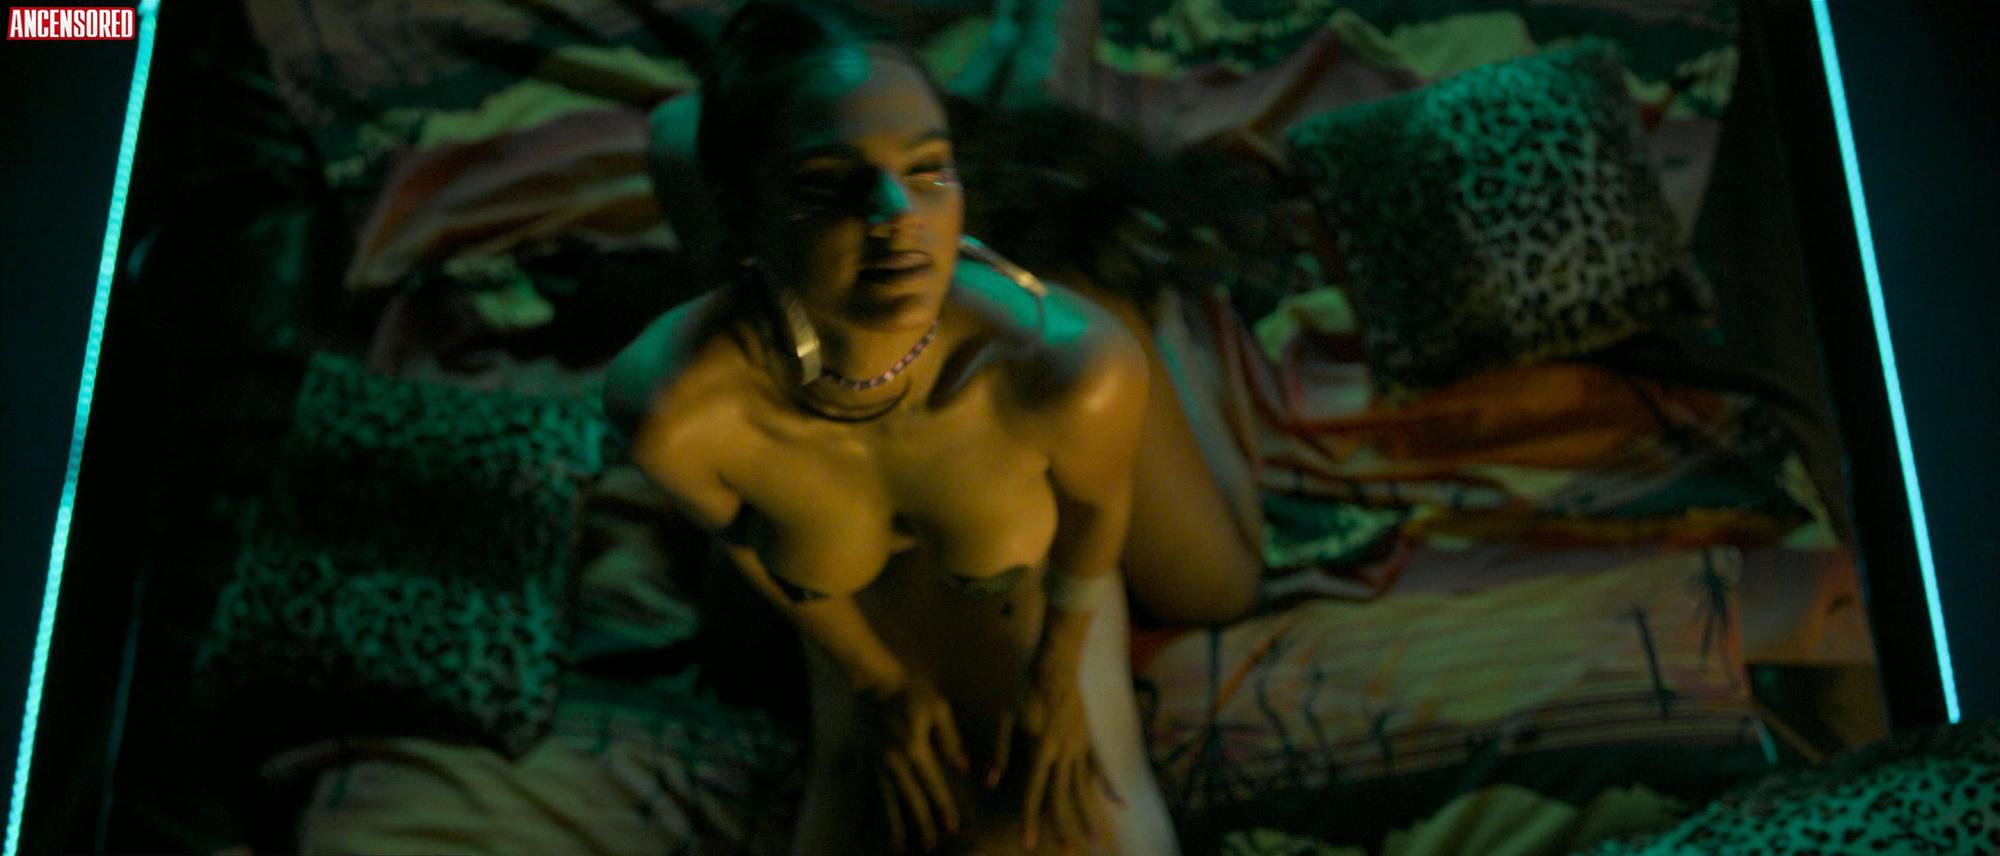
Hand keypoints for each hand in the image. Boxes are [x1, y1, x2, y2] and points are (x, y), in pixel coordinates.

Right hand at [859, 672, 970, 852]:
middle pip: (910, 798)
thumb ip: (951, 739)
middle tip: (929, 847)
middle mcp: (894, 761)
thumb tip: (963, 767)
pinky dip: (872, 810)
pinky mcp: (866, 760)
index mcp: (915, 748)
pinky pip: (870, 790)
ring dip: (895, 826)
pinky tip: (872, 827)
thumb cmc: (910, 691)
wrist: (873, 681)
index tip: (952, 827)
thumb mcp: (938, 708)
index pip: (933, 783)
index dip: (944, 806)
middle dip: (921, 824)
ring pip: (887, 800)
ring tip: (899, 848)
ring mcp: (877, 762)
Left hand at [987, 664, 1121, 850]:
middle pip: (1064, 798)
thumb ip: (1000, 751)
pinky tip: (1121, 806)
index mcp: (1041, 748)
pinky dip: (1109, 788)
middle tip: (1070, 855)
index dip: (1030, 820)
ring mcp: (1080, 746)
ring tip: (1096, 842)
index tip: (1028, 844)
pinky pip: (1100, 769)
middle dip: (1066, 829)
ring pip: (1086, 789)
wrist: (1057, 660)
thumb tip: (989, 781)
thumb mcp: (1006, 717)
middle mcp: (1063, 752)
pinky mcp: (1089, 738)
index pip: (1034, 792)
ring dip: (1090, 817)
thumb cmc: (1026, 686)